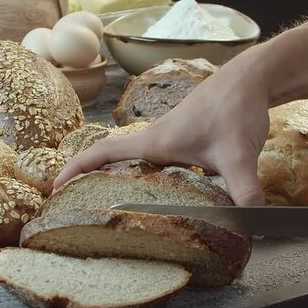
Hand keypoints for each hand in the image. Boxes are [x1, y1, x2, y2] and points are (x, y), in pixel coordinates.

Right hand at [53, 47, 270, 205]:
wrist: (252, 79)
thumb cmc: (235, 107)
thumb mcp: (238, 154)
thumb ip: (244, 191)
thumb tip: (252, 228)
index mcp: (155, 142)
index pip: (104, 153)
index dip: (77, 169)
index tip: (56, 189)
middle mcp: (157, 140)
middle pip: (113, 160)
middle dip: (91, 180)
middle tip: (77, 208)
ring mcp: (171, 139)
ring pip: (136, 162)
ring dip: (120, 179)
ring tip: (109, 207)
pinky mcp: (186, 140)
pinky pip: (158, 162)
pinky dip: (150, 177)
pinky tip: (161, 195)